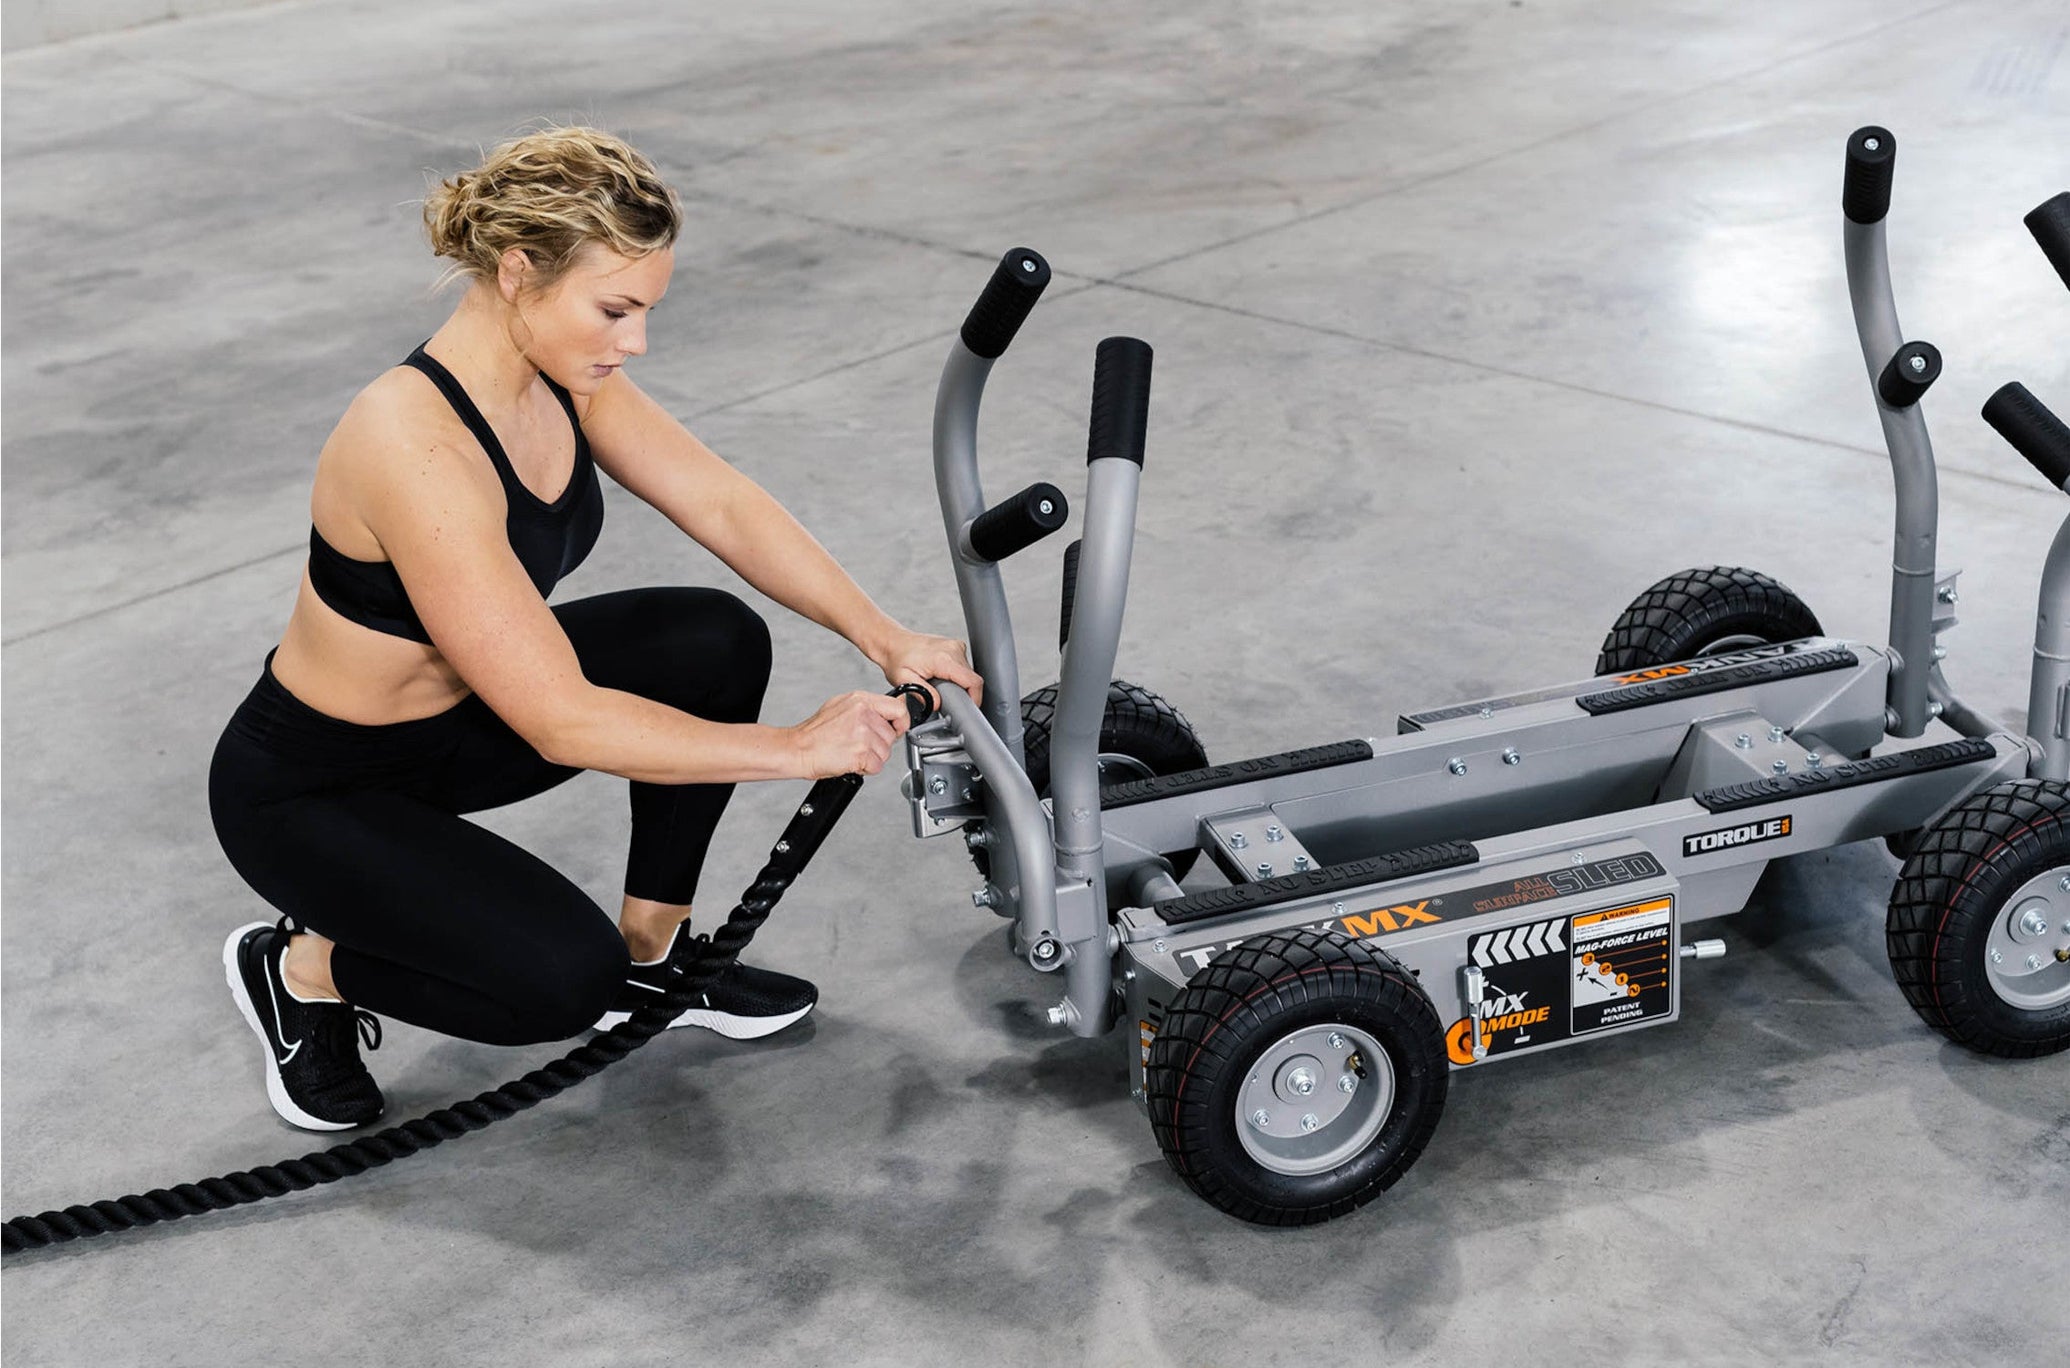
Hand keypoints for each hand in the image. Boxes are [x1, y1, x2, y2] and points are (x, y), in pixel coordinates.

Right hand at [789, 691, 913, 778]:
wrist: (797, 749)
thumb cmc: (815, 733)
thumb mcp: (841, 706)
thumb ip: (866, 707)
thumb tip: (887, 712)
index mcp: (860, 700)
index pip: (898, 708)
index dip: (901, 722)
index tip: (897, 729)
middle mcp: (863, 714)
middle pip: (891, 735)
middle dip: (879, 745)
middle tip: (859, 745)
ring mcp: (863, 734)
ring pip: (885, 753)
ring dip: (871, 758)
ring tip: (852, 752)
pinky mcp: (861, 753)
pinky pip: (876, 767)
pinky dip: (865, 769)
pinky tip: (850, 761)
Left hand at [874, 626, 983, 710]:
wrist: (893, 643)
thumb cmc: (897, 659)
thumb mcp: (903, 681)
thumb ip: (923, 695)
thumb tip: (938, 704)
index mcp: (943, 658)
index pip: (972, 681)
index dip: (974, 698)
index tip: (968, 708)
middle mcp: (953, 649)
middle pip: (971, 679)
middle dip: (962, 692)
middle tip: (946, 698)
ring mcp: (956, 646)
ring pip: (969, 673)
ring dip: (959, 683)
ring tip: (941, 684)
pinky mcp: (956, 646)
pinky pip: (964, 666)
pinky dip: (957, 675)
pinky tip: (942, 676)